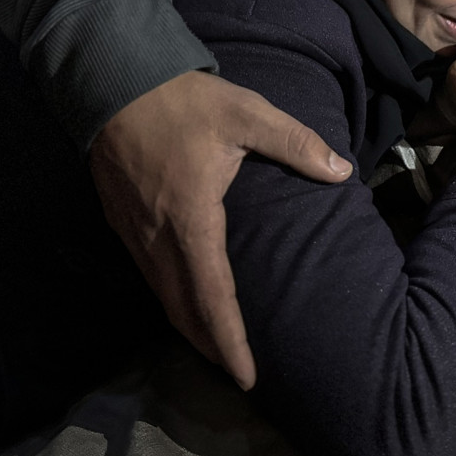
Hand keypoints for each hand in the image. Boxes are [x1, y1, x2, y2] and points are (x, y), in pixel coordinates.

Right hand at [88, 70, 352, 389]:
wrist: (113, 78)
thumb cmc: (184, 100)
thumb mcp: (248, 115)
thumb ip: (296, 145)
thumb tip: (342, 171)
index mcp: (192, 220)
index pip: (213, 298)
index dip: (230, 341)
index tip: (246, 377)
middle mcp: (157, 238)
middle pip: (183, 310)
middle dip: (210, 346)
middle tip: (237, 372)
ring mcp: (133, 232)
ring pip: (161, 296)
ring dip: (188, 325)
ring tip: (216, 345)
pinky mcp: (120, 221)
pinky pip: (147, 274)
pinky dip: (170, 298)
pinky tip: (185, 298)